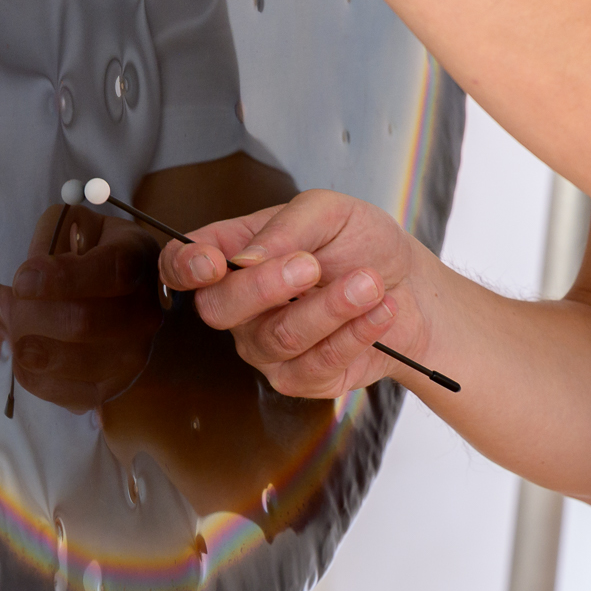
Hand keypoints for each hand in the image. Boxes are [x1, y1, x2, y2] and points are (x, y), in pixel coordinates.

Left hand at [5, 204, 165, 411]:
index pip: (110, 272)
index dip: (60, 278)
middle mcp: (145, 311)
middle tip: (11, 304)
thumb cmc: (97, 258)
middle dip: (31, 315)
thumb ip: (38, 245)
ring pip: (70, 361)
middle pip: (82, 322)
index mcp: (137, 259)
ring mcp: (134, 355)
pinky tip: (25, 355)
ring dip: (27, 346)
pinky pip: (64, 392)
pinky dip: (32, 376)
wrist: (134, 304)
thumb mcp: (77, 228)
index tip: (21, 280)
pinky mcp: (114, 388)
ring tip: (15, 329)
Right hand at [165, 190, 435, 399]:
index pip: (181, 265)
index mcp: (233, 254)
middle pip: (218, 310)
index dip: (183, 267)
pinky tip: (379, 310)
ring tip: (368, 282)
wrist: (409, 284)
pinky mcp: (301, 378)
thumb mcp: (328, 211)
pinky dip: (355, 332)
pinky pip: (317, 364)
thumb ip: (286, 228)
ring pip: (278, 337)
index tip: (213, 263)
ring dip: (329, 308)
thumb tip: (247, 259)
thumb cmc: (360, 242)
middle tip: (311, 266)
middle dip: (264, 287)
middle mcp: (240, 306)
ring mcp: (266, 346)